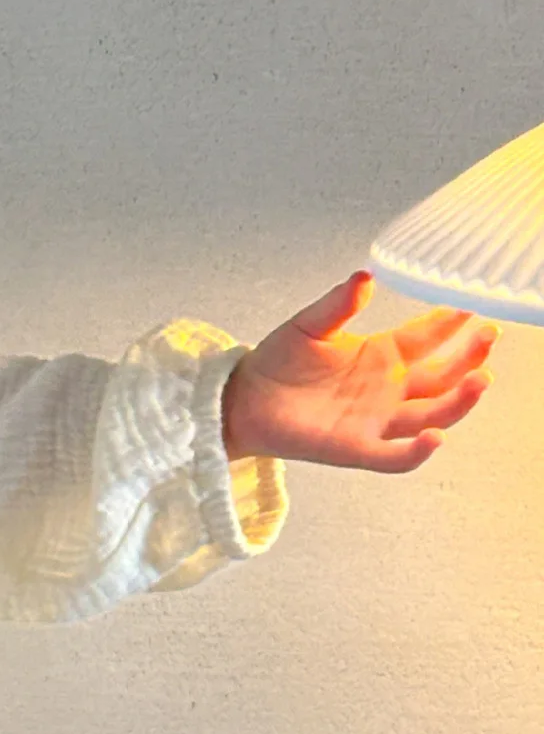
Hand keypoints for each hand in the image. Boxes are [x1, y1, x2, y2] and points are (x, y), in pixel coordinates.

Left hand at [221, 270, 499, 471]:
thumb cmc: (277, 362)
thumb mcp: (310, 324)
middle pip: (442, 378)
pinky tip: (435, 436)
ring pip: (431, 415)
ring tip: (481, 379)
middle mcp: (387, 389)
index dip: (452, 324)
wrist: (242, 400)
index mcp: (382, 356)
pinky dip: (416, 452)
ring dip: (459, 401)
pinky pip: (393, 456)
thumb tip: (364, 277)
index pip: (428, 338)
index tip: (473, 304)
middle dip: (470, 358)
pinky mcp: (355, 449)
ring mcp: (375, 420)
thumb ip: (339, 303)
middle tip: (489, 335)